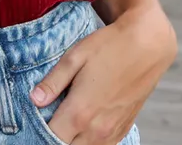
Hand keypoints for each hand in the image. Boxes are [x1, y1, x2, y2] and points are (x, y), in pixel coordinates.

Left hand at [31, 3, 176, 143]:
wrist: (147, 45)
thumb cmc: (109, 47)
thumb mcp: (74, 57)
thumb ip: (52, 82)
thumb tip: (34, 100)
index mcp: (80, 112)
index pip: (49, 138)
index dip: (38, 131)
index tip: (34, 120)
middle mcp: (97, 129)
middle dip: (54, 137)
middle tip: (50, 119)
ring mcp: (112, 132)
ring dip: (72, 140)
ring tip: (65, 121)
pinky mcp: (123, 129)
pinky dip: (89, 141)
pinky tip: (84, 124)